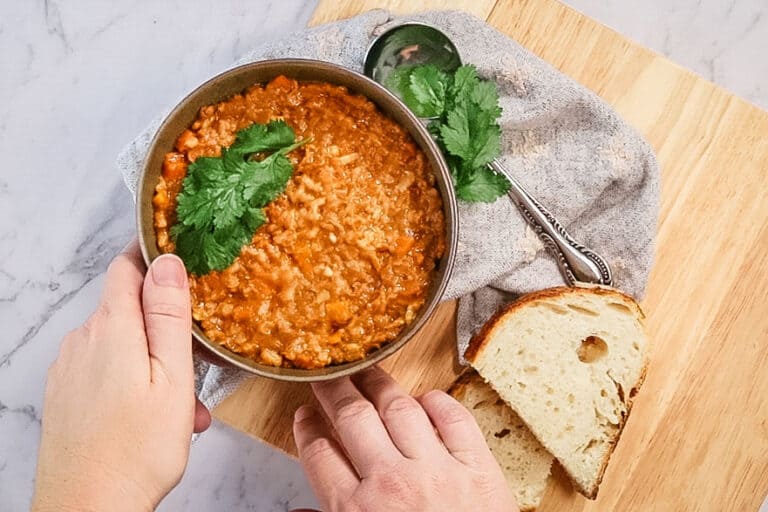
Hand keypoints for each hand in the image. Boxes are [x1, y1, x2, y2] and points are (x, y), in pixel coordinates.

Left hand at [32, 241, 210, 511]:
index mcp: (112, 329)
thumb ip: (169, 316)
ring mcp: (69, 368)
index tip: (180, 258)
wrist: (88, 508)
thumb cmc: (136, 449)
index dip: (152, 255)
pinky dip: (133, 381)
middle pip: (126, 308)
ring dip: (153, 361)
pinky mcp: (65, 393)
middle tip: (197, 360)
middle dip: (164, 325)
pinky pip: (104, 369)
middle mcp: (82, 341)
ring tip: (184, 405)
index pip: (126, 267)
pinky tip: (155, 415)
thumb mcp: (172, 377)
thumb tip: (167, 262)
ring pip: (119, 343)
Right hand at [293, 366, 517, 511]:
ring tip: (369, 373)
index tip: (305, 414)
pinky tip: (425, 397)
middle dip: (335, 391)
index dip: (308, 428)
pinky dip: (438, 402)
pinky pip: (455, 419)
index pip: (320, 453)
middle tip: (329, 376)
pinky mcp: (479, 469)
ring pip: (399, 409)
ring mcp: (437, 471)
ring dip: (380, 385)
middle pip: (353, 418)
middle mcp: (391, 483)